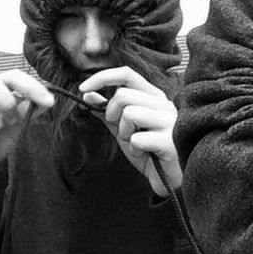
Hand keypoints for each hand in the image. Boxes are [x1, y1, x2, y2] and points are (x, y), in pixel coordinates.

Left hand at [79, 67, 180, 196]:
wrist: (168, 179)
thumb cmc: (149, 152)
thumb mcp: (124, 129)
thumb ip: (107, 111)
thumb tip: (87, 94)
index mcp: (154, 97)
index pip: (127, 74)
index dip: (102, 77)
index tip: (83, 89)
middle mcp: (164, 104)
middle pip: (123, 95)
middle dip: (112, 115)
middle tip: (123, 133)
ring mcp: (169, 122)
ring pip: (130, 113)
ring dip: (125, 134)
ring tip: (137, 145)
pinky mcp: (169, 142)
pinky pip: (137, 139)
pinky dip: (135, 151)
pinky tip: (145, 156)